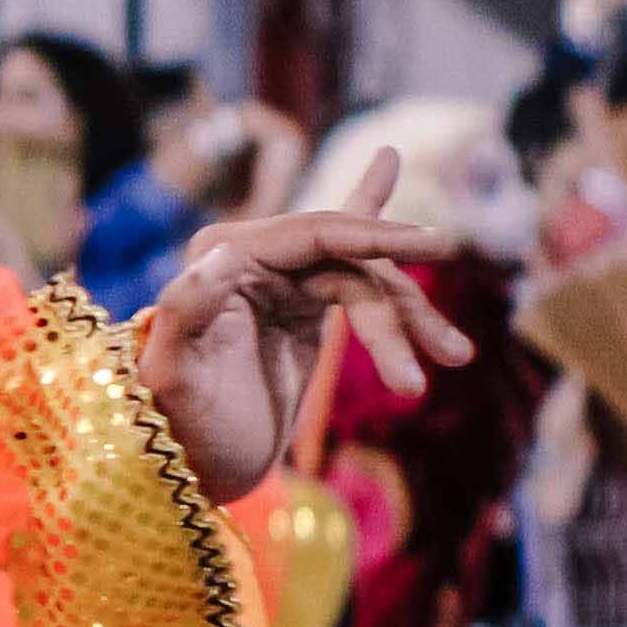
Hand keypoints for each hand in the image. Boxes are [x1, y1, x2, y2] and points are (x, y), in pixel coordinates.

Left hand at [135, 150, 475, 501]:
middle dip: (403, 307)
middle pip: (351, 261)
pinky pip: (349, 260)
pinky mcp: (301, 301)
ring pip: (366, 281)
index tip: (437, 246)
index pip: (316, 233)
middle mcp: (248, 254)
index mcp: (221, 255)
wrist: (190, 465)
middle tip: (454, 353)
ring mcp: (278, 276)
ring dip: (412, 322)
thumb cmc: (178, 427)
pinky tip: (387, 161)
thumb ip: (183, 315)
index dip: (378, 237)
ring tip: (455, 360)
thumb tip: (220, 256)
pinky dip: (376, 225)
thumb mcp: (171, 380)